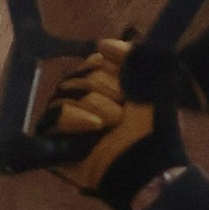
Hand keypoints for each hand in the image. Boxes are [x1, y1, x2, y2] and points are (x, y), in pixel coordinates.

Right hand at [43, 40, 185, 207]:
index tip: (128, 89)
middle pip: (78, 76)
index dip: (110, 71)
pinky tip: (96, 126)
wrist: (149, 165)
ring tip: (114, 122)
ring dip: (95, 104)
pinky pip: (55, 115)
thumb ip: (132, 57)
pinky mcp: (57, 142)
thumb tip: (102, 44)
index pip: (93, 63)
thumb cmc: (153, 129)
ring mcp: (69, 122)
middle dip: (104, 89)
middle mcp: (84, 102)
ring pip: (65, 93)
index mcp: (106, 89)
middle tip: (124, 111)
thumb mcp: (151, 85)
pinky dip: (76, 117)